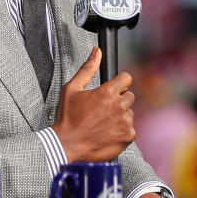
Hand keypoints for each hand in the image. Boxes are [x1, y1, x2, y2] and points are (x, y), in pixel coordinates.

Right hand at [52, 47, 136, 162]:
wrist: (66, 145)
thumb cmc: (67, 118)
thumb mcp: (71, 89)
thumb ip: (87, 69)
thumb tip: (97, 52)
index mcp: (108, 92)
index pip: (126, 78)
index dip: (118, 83)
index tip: (112, 90)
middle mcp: (120, 106)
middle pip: (129, 96)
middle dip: (118, 100)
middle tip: (102, 109)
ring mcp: (126, 122)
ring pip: (129, 113)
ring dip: (120, 116)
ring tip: (102, 123)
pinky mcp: (128, 136)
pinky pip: (130, 129)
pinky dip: (121, 131)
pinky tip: (107, 133)